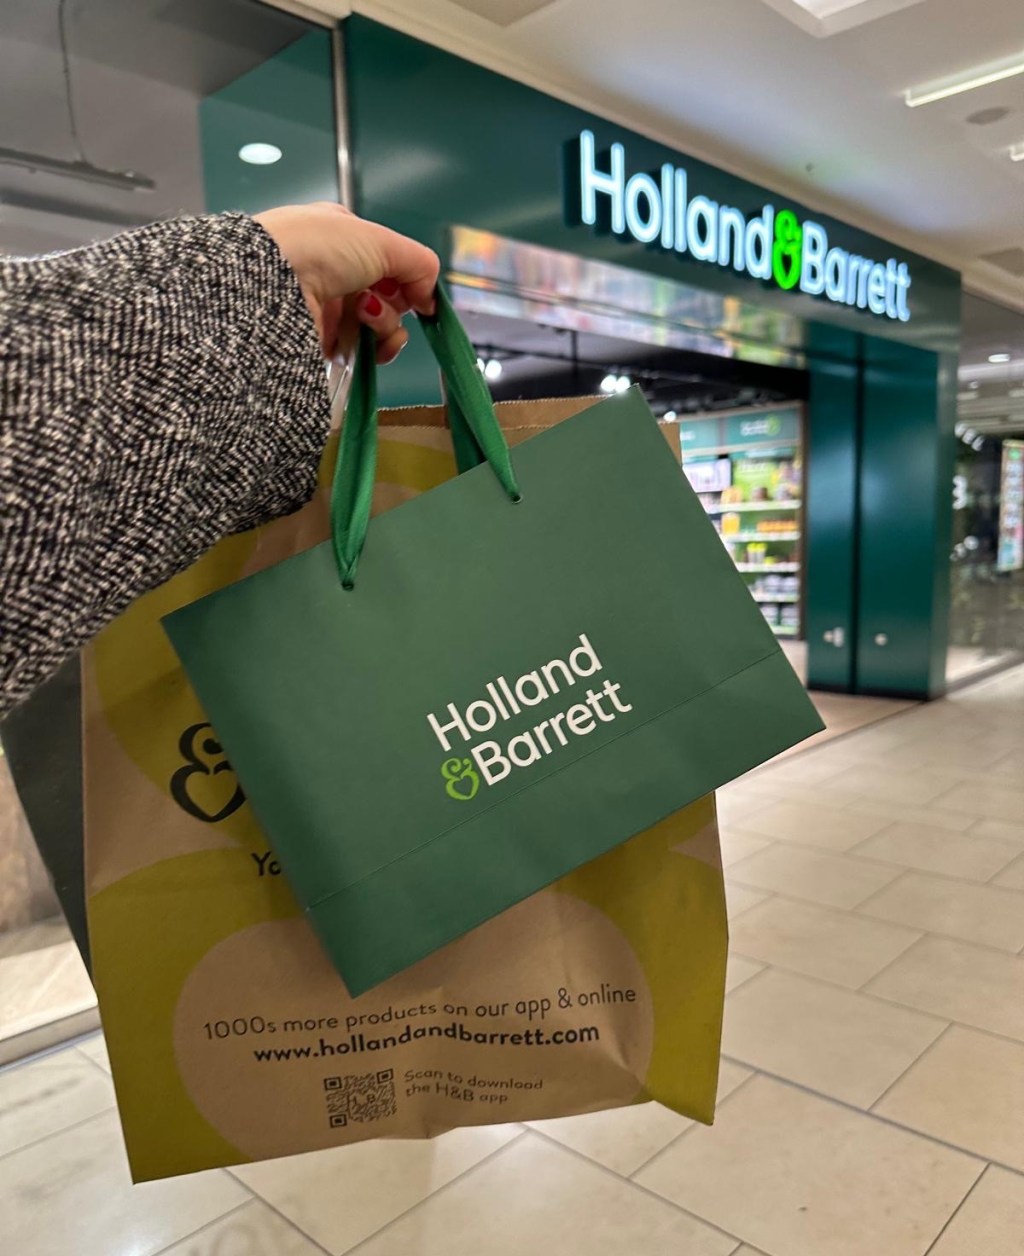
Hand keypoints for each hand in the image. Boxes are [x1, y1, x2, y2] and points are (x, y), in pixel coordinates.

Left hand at [254, 202, 439, 364]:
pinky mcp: (322, 340)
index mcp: (341, 235)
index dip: (407, 279)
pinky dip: (372, 347)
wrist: (271, 283)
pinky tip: (361, 336)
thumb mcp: (381, 241)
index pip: (388, 261)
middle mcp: (334, 270)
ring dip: (384, 323)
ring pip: (379, 325)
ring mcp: (327, 306)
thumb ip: (419, 264)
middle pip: (388, 296)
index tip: (416, 293)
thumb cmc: (320, 248)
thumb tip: (430, 299)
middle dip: (395, 302)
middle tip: (379, 298)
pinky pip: (363, 350)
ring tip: (364, 314)